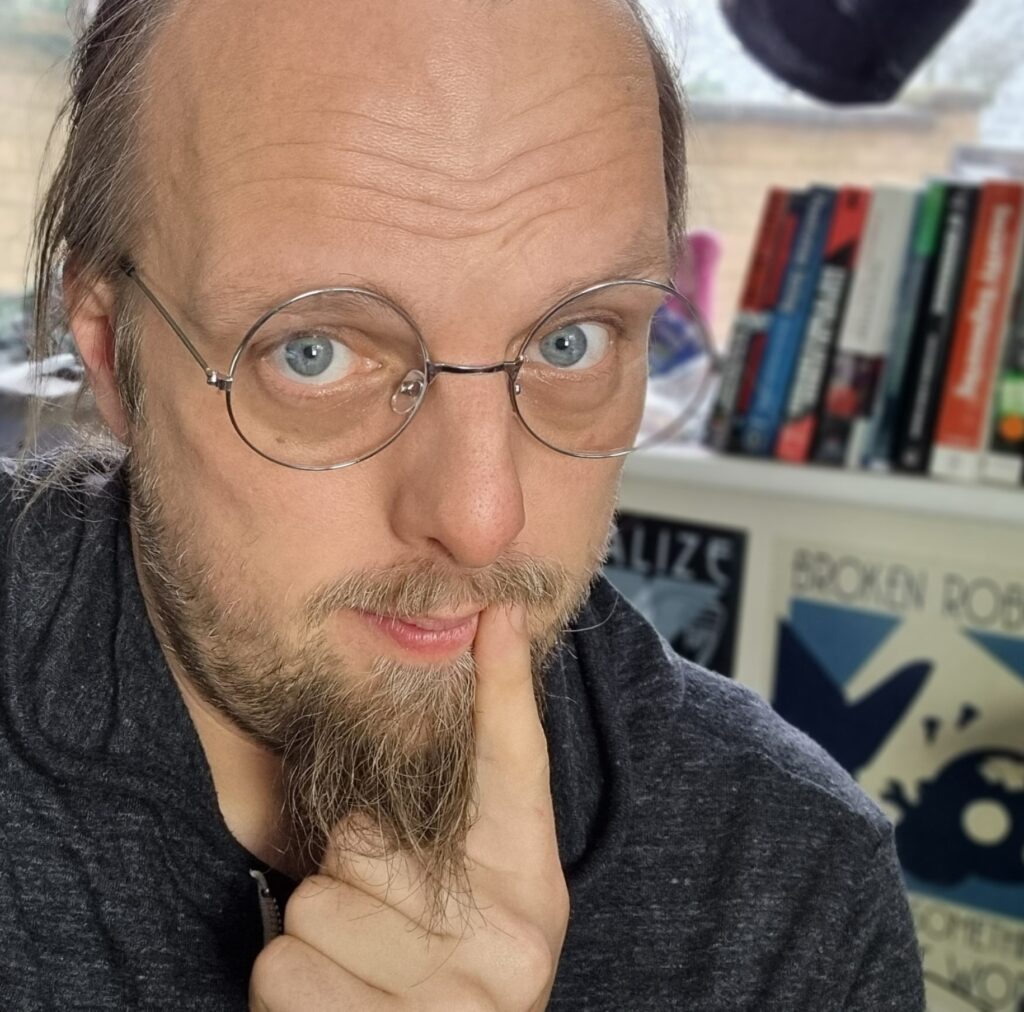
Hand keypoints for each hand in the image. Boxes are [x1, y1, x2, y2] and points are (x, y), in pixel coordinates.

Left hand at [249, 604, 569, 1010]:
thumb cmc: (438, 981)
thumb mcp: (465, 909)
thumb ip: (446, 835)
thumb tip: (440, 712)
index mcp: (528, 889)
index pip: (516, 767)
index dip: (503, 687)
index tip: (495, 613)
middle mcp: (509, 943)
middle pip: (364, 842)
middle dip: (346, 881)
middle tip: (378, 934)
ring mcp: (457, 1001)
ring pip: (314, 907)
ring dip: (314, 943)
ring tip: (358, 979)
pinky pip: (282, 967)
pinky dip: (289, 991)